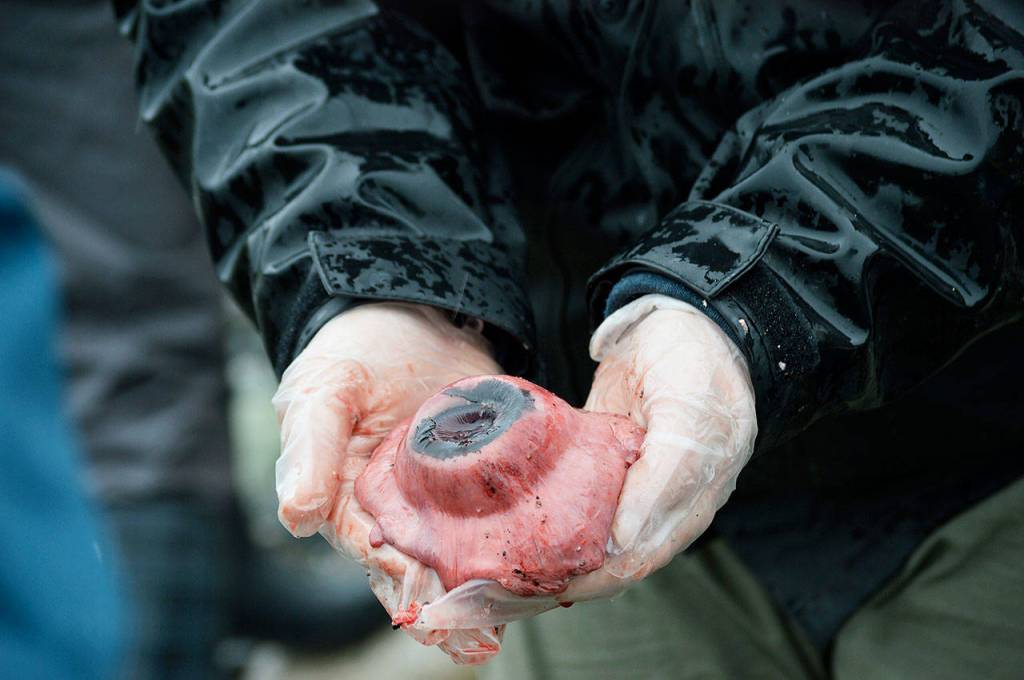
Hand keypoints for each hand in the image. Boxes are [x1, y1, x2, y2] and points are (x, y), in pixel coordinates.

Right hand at [272, 302, 506, 663]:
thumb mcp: (323, 392)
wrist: (412, 311)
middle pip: (420, 572)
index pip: (371, 556)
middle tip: (480, 641)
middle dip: (447, 611)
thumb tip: (297, 516)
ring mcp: (447, 496)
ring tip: (518, 613)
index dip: (396, 583)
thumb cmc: (353, 353)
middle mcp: (399, 512)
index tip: (424, 607)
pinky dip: (519, 540)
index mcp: (350, 503)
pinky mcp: (488, 474)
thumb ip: (310, 449)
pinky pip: (502, 515)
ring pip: (465, 553)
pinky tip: (545, 560)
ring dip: (487, 588)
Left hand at [413, 294, 755, 629]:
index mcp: (693, 501)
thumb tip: (623, 543)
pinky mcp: (609, 464)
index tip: (543, 587)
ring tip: (501, 573)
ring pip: (592, 536)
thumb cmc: (692, 362)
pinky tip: (516, 531)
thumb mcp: (685, 416)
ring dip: (551, 556)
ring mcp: (635, 484)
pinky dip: (551, 522)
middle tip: (508, 588)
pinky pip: (581, 503)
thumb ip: (663, 479)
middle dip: (562, 577)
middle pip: (611, 560)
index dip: (593, 579)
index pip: (639, 559)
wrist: (685, 316)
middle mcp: (666, 504)